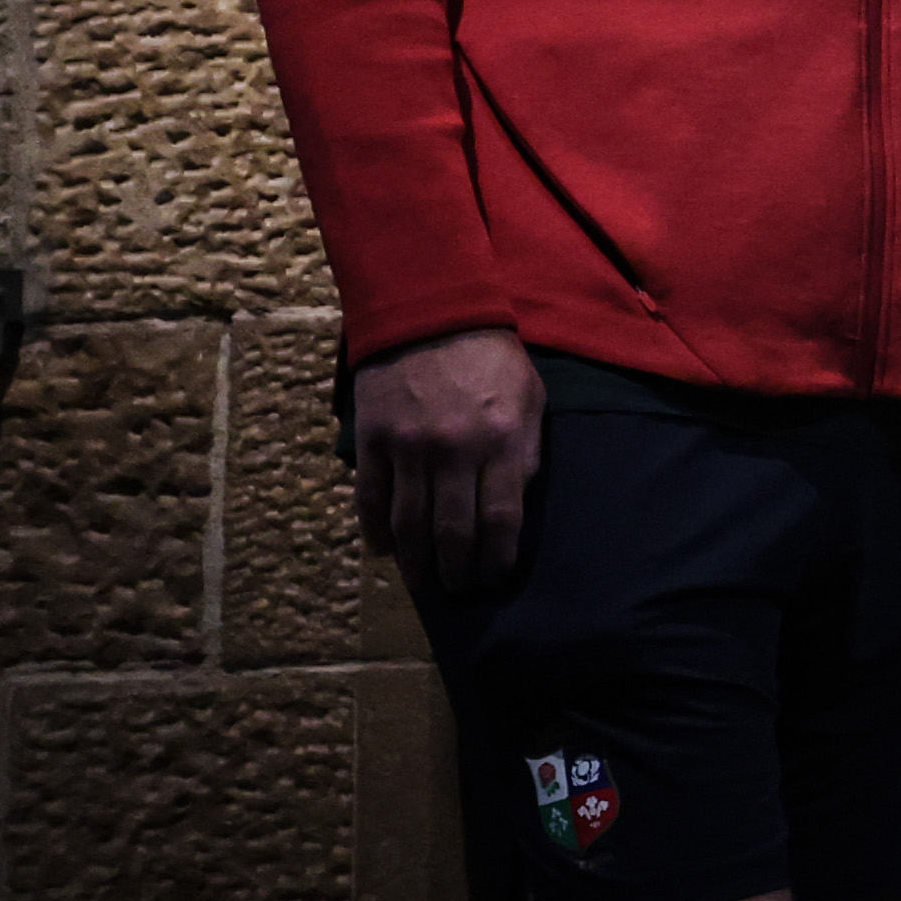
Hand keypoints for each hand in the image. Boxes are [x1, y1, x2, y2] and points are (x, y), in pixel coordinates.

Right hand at [351, 326, 539, 598]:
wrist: (429, 309)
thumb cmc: (490, 357)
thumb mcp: (529, 399)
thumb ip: (526, 453)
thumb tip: (515, 507)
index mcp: (500, 441)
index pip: (500, 522)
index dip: (497, 560)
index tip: (496, 578)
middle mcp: (454, 451)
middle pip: (453, 534)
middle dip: (458, 573)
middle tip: (461, 591)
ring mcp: (408, 448)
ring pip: (409, 526)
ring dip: (417, 565)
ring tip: (426, 583)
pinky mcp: (373, 440)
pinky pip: (371, 500)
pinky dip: (376, 533)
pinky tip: (385, 552)